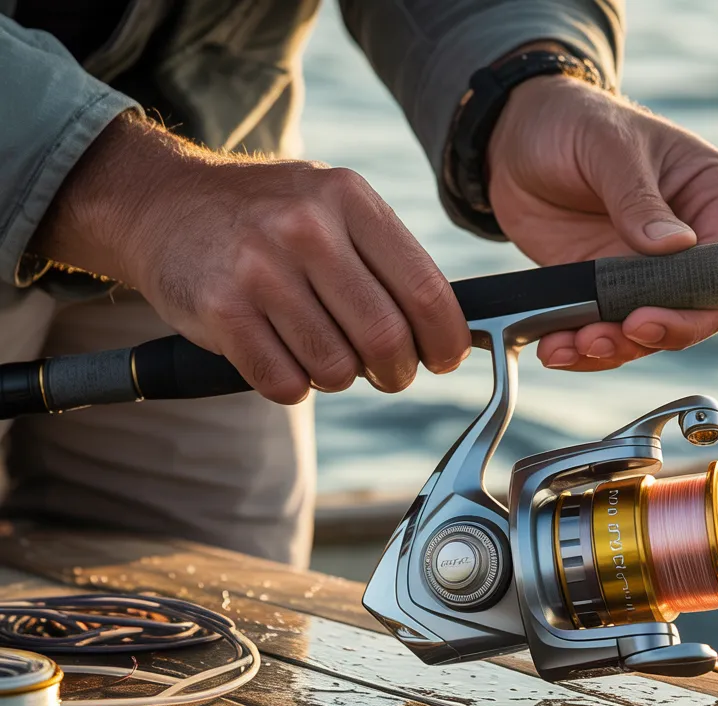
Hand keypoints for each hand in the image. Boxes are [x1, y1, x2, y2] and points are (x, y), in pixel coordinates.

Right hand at [31, 114, 469, 402]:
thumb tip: (445, 336)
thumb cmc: (266, 219)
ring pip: (336, 370)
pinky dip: (292, 386)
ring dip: (337, 378)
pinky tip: (281, 356)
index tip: (445, 360)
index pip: (427, 291)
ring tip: (320, 352)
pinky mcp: (222, 310)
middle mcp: (307, 228)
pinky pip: (285, 384)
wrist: (162, 203)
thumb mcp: (332, 209)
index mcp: (350, 200)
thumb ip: (387, 261)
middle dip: (396, 372)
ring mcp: (260, 268)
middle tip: (387, 373)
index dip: (446, 341)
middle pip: (386, 339)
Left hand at [487, 75, 717, 370]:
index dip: (694, 303)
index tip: (645, 316)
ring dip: (610, 349)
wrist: (517, 140)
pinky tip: (557, 348)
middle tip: (599, 339)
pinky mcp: (611, 290)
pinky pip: (608, 331)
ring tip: (569, 346)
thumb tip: (675, 246)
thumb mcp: (607, 147)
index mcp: (713, 195)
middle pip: (693, 312)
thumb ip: (637, 197)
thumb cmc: (573, 122)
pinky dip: (582, 349)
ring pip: (649, 332)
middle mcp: (692, 241)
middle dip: (647, 335)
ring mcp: (650, 271)